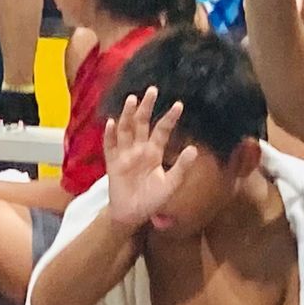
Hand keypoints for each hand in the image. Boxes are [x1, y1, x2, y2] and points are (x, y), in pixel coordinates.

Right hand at [103, 88, 198, 227]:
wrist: (132, 214)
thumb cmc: (152, 199)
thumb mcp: (171, 185)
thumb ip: (181, 168)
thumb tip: (194, 149)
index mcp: (154, 152)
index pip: (162, 130)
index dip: (170, 118)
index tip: (179, 104)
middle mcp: (139, 149)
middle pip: (142, 124)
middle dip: (147, 107)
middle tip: (152, 90)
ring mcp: (125, 154)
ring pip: (126, 130)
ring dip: (128, 115)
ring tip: (132, 99)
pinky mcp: (112, 163)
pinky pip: (110, 147)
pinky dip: (109, 135)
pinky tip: (111, 123)